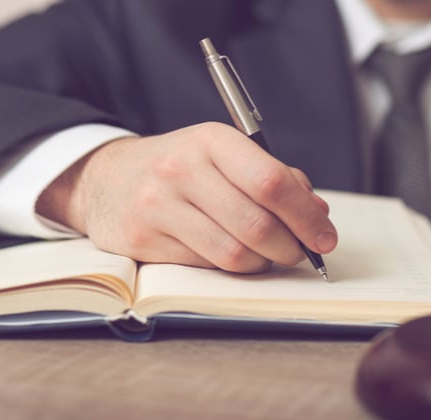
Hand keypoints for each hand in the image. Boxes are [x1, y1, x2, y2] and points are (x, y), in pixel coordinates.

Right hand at [36, 122, 337, 272]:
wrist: (105, 179)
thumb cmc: (179, 168)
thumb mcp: (222, 154)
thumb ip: (274, 178)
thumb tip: (318, 214)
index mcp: (210, 140)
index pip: (271, 182)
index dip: (306, 217)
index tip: (324, 237)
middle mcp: (181, 170)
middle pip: (256, 225)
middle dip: (290, 248)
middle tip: (300, 254)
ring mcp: (158, 207)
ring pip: (233, 255)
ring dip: (261, 263)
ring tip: (266, 256)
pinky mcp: (143, 241)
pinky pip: (205, 267)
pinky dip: (229, 269)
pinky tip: (230, 256)